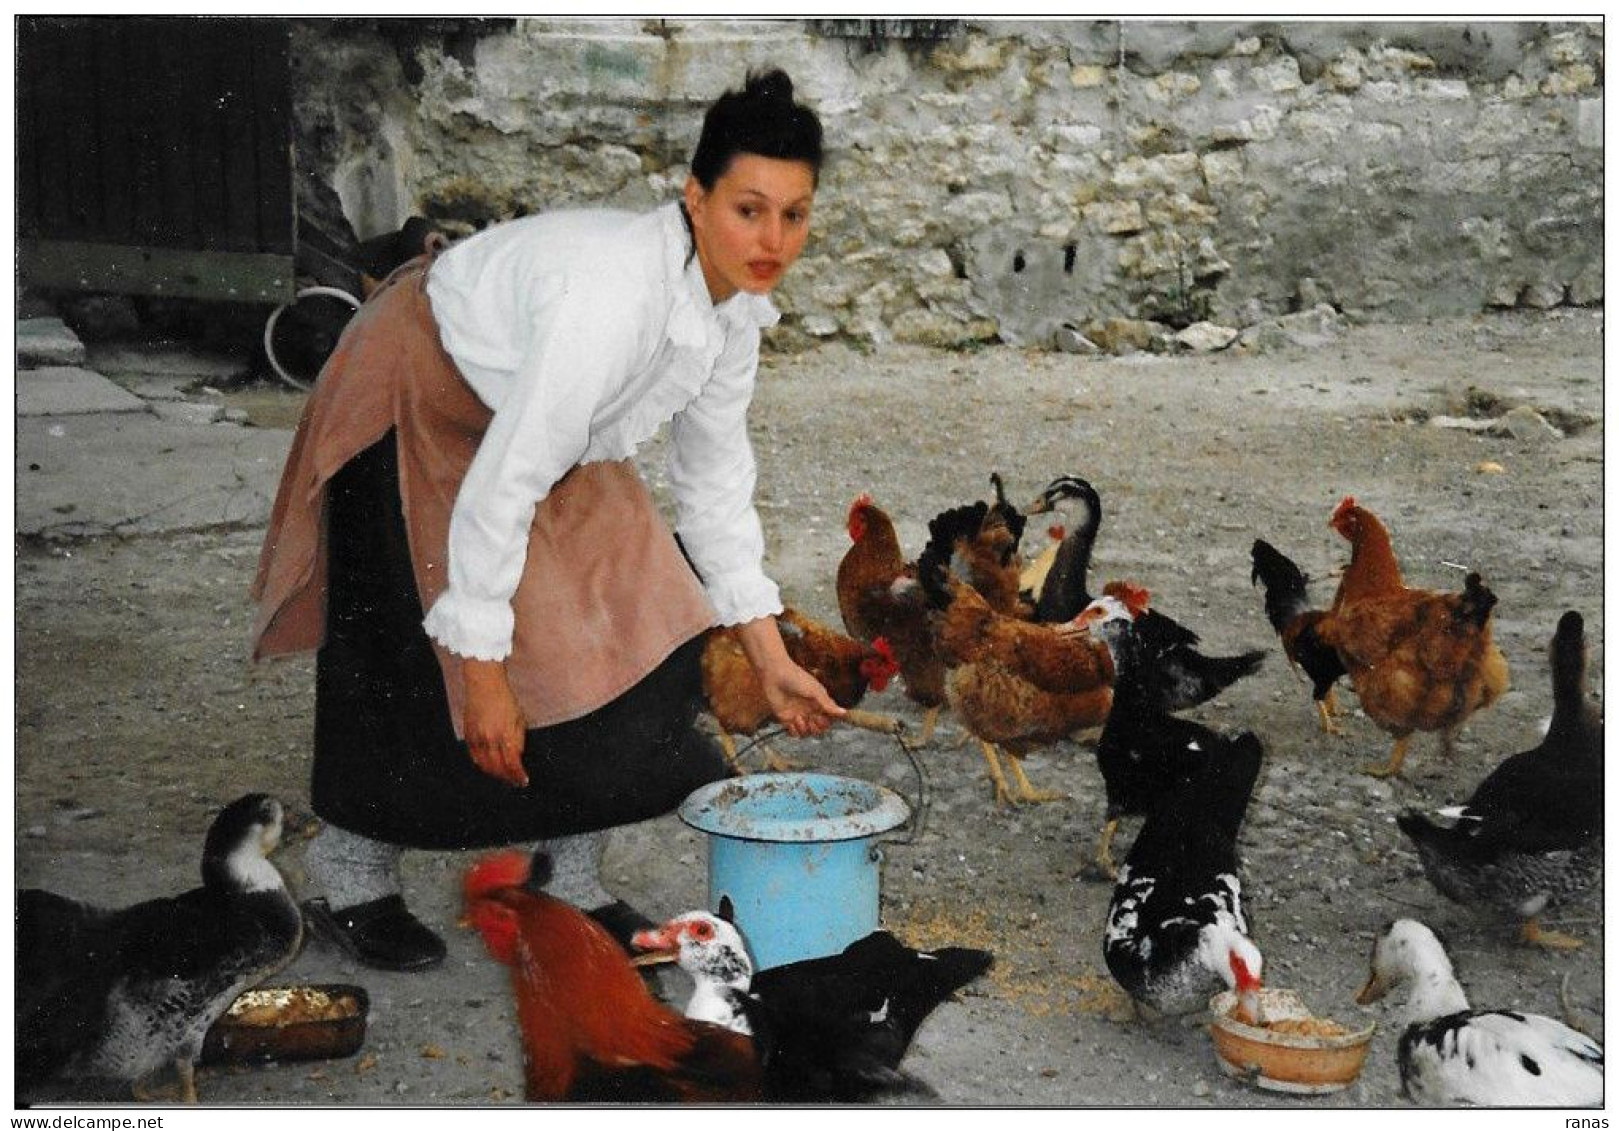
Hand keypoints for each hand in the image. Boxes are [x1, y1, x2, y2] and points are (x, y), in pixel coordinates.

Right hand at [462, 658, 529, 786]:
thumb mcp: (519, 718)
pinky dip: (481, 764)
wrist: (484, 684)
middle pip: (498, 767)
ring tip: (503, 776)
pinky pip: (474, 756)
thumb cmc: (504, 698)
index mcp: (506, 734)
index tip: (523, 780)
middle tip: (514, 781)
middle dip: (508, 777)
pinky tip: (488, 766)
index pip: (512, 763)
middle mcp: (491, 738)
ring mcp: (478, 737)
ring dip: (495, 773)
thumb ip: (518, 739)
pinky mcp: (468, 734)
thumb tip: (517, 756)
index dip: (518, 775)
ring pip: (485, 765)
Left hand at [731, 615, 846, 737]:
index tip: (823, 717)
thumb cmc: (797, 678)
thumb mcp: (815, 691)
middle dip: (817, 728)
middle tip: (812, 719)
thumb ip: (828, 704)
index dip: (828, 722)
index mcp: (819, 703)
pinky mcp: (785, 718)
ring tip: (799, 717)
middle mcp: (810, 711)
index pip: (828, 719)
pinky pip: (793, 732)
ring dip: (805, 729)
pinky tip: (792, 721)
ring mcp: (798, 715)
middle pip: (818, 729)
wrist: (775, 674)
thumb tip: (845, 713)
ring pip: (807, 732)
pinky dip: (794, 731)